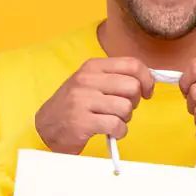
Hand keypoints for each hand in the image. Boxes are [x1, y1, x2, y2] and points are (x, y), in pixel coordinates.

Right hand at [34, 57, 154, 153]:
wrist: (46, 126)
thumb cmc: (76, 105)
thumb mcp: (92, 83)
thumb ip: (117, 77)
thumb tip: (148, 80)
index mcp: (93, 66)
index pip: (132, 64)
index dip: (147, 79)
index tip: (147, 92)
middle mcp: (87, 79)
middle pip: (132, 86)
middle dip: (134, 102)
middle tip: (123, 109)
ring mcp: (83, 100)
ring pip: (126, 107)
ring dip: (125, 119)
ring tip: (112, 120)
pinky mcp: (82, 121)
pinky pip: (117, 125)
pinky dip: (119, 132)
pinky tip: (110, 132)